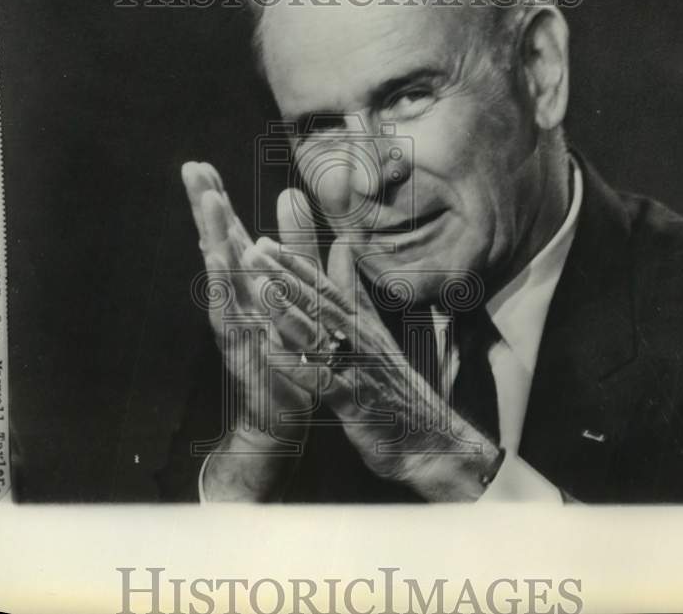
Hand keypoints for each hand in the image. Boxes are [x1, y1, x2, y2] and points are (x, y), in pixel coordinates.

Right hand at [181, 162, 317, 499]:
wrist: (282, 415)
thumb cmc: (288, 355)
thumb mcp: (300, 292)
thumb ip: (302, 249)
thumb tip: (295, 201)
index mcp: (250, 284)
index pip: (231, 234)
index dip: (217, 201)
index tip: (202, 165)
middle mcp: (235, 298)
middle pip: (216, 244)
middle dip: (204, 206)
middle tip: (190, 168)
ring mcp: (233, 321)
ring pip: (219, 272)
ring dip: (211, 235)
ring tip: (206, 199)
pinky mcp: (238, 346)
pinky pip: (228, 312)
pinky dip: (222, 285)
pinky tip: (216, 260)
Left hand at [246, 191, 504, 501]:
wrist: (429, 440)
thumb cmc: (396, 389)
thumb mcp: (376, 337)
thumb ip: (357, 296)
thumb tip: (345, 250)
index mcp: (363, 327)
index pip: (327, 288)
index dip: (296, 264)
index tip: (266, 242)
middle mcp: (361, 341)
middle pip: (320, 302)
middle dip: (286, 275)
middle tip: (253, 250)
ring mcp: (358, 370)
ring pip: (320, 335)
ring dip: (288, 311)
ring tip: (260, 289)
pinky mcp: (354, 402)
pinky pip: (322, 381)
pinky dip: (297, 367)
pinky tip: (272, 355)